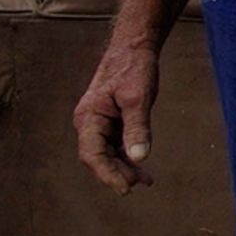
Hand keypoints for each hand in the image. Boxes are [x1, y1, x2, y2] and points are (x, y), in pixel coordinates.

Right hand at [75, 45, 159, 194]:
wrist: (134, 47)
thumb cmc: (134, 68)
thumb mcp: (138, 97)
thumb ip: (138, 127)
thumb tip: (139, 158)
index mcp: (88, 117)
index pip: (92, 154)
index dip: (107, 174)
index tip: (125, 188)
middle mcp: (89, 123)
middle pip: (98, 157)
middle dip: (117, 173)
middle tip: (141, 184)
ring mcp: (100, 123)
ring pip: (108, 154)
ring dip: (124, 168)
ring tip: (146, 181)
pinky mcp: (112, 122)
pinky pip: (116, 146)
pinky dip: (128, 157)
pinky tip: (142, 169)